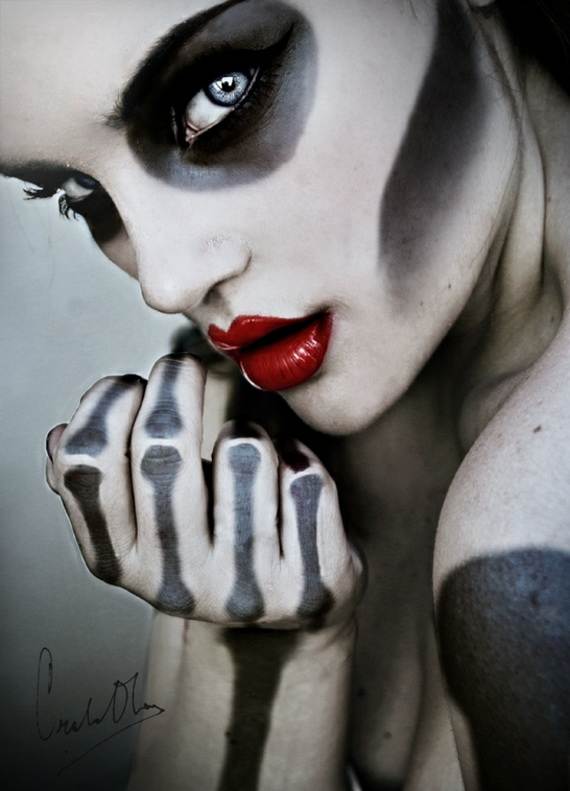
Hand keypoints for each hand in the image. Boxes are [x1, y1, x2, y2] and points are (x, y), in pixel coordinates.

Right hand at [45, 355, 363, 629]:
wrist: (286, 608)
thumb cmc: (211, 544)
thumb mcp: (145, 527)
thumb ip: (100, 488)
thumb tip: (63, 438)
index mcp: (121, 563)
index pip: (87, 465)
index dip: (105, 406)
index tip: (130, 385)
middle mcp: (177, 585)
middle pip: (162, 447)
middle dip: (174, 385)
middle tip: (183, 368)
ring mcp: (246, 589)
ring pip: (246, 452)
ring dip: (247, 429)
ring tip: (246, 444)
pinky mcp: (309, 585)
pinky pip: (305, 479)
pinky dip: (299, 456)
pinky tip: (291, 471)